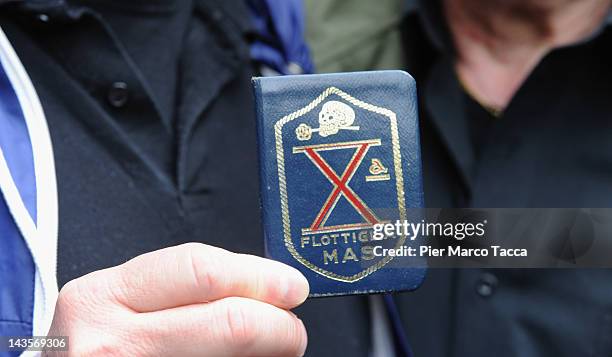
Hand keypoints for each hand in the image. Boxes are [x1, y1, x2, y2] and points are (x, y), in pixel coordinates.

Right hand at [44, 243, 308, 355]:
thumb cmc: (98, 347)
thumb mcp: (119, 304)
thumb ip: (179, 288)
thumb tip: (260, 287)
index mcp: (103, 297)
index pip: (203, 272)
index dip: (260, 277)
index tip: (291, 286)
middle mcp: (110, 343)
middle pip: (229, 323)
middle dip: (278, 326)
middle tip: (292, 330)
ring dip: (265, 355)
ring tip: (271, 350)